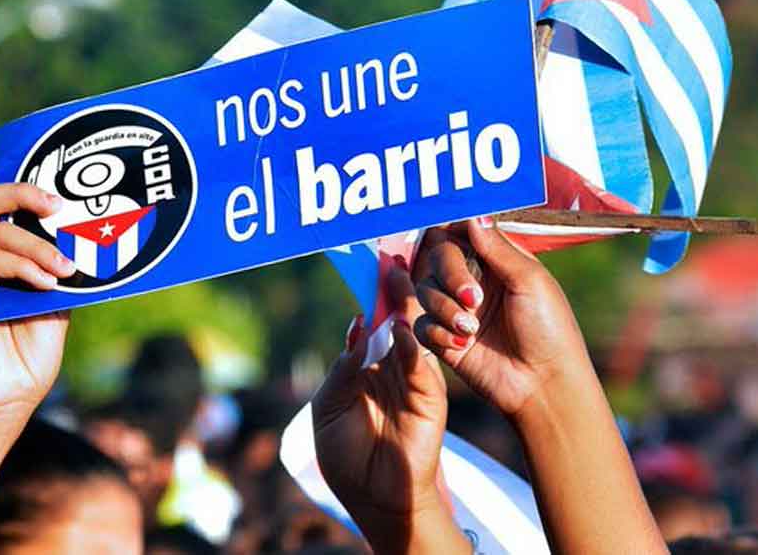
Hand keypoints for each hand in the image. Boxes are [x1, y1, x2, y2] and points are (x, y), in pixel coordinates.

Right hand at [0, 183, 74, 424]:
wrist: (15, 395)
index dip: (28, 191)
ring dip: (38, 247)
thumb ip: (62, 266)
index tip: (65, 200)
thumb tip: (87, 233)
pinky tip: (46, 284)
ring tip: (65, 269)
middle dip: (22, 192)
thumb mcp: (59, 298)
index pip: (2, 204)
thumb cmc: (35, 349)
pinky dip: (22, 268)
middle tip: (58, 207)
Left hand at [312, 267, 466, 553]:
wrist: (376, 497)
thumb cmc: (346, 456)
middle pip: (392, 322)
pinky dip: (413, 346)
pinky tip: (403, 329)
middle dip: (391, 292)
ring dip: (405, 308)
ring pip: (410, 335)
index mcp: (364, 368)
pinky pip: (422, 365)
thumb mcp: (328, 408)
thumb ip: (341, 369)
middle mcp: (390, 367)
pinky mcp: (429, 396)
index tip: (369, 266)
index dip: (368, 299)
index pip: (368, 326)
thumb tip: (355, 327)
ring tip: (399, 279)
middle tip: (390, 261)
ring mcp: (412, 379)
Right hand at [413, 218, 592, 418]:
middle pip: (438, 257)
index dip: (450, 231)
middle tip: (473, 298)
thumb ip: (496, 247)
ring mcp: (457, 310)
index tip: (446, 234)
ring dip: (446, 308)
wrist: (542, 384)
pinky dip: (439, 332)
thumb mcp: (529, 281)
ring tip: (472, 328)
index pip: (461, 233)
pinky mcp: (444, 338)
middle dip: (451, 274)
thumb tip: (472, 214)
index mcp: (497, 261)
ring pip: (425, 290)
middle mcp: (473, 281)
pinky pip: (421, 324)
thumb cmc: (549, 330)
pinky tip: (462, 344)